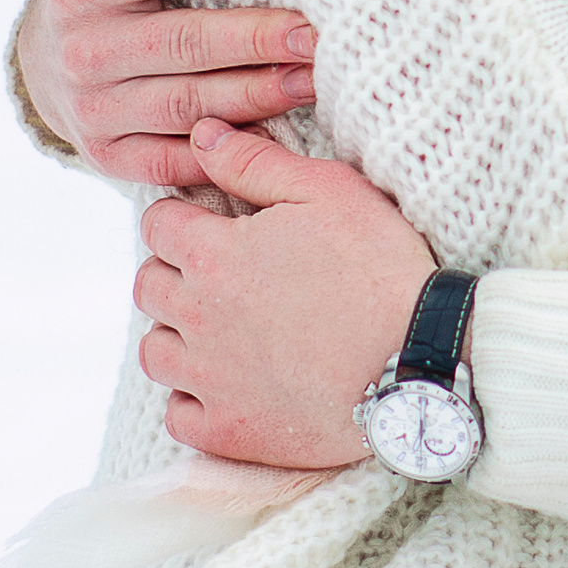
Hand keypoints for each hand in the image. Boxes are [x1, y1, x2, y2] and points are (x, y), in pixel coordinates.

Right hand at [24, 0, 319, 185]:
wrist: (44, 64)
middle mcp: (84, 51)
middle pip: (181, 43)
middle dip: (253, 38)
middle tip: (313, 30)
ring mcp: (96, 110)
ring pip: (187, 105)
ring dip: (255, 94)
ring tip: (313, 77)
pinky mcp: (112, 157)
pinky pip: (175, 160)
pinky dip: (225, 151)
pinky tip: (278, 131)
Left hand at [136, 120, 436, 467]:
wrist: (420, 362)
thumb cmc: (381, 267)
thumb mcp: (328, 191)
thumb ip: (255, 162)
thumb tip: (201, 135)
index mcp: (215, 254)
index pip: (158, 224)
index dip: (182, 217)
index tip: (213, 224)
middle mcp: (198, 317)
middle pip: (148, 286)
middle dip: (175, 271)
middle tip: (222, 272)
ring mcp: (210, 380)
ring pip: (154, 352)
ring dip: (177, 334)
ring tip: (219, 327)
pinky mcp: (230, 432)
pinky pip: (179, 416)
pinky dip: (193, 399)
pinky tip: (228, 383)